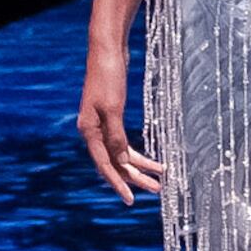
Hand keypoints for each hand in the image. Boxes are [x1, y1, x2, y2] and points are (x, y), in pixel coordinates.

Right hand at [78, 36, 161, 201]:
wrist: (107, 50)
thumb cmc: (108, 76)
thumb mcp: (113, 108)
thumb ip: (116, 136)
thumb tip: (120, 160)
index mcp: (89, 131)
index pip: (105, 165)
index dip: (117, 184)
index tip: (130, 200)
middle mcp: (94, 131)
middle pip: (115, 163)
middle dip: (135, 178)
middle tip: (157, 190)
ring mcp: (102, 124)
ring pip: (121, 154)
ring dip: (140, 167)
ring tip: (160, 177)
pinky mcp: (113, 117)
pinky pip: (124, 143)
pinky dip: (137, 152)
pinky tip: (152, 160)